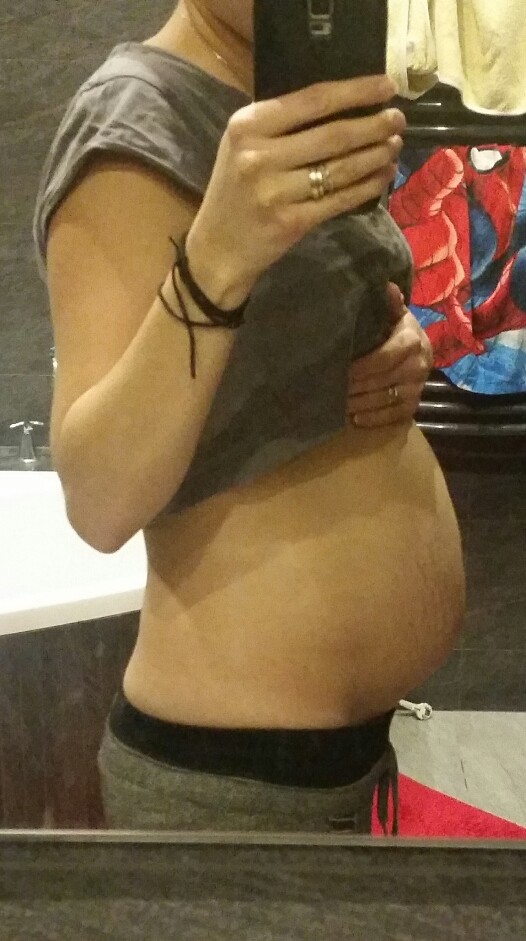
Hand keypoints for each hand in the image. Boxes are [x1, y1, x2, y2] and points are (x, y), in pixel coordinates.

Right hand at [188, 74, 403, 307]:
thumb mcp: (244, 147)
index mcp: (248, 126)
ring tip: (394, 147)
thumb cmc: (235, 192)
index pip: (312, 100)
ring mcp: (275, 192)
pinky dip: (366, 187)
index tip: (386, 86)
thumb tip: (345, 107)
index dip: (355, 91)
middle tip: (398, 120)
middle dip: (373, 126)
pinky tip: (382, 177)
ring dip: (375, 156)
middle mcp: (259, 156)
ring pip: (340, 168)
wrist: (216, 249)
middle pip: (332, 135)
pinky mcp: (291, 223)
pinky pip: (339, 200)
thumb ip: (282, 126)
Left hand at [347, 283, 432, 426]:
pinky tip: (355, 419)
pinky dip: (374, 419)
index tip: (341, 370)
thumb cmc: (398, 329)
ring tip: (338, 404)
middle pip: (383, 381)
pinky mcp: (414, 405)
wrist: (420, 348)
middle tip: (331, 389)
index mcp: (412, 340)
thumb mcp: (394, 314)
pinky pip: (395, 416)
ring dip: (360, 404)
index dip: (362, 366)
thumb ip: (389, 304)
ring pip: (387, 400)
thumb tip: (386, 285)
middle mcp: (419, 366)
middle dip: (356, 387)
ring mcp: (417, 388)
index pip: (386, 356)